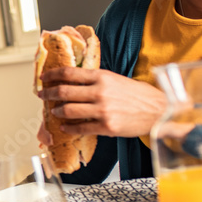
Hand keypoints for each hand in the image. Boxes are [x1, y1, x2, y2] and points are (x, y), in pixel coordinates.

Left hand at [37, 67, 166, 137]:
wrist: (158, 111)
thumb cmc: (139, 95)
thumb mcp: (116, 79)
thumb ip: (95, 80)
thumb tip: (72, 81)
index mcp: (102, 77)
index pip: (69, 73)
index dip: (52, 75)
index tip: (44, 78)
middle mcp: (100, 92)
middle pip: (64, 92)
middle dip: (48, 94)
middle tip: (42, 95)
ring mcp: (103, 110)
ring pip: (69, 111)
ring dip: (57, 111)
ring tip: (55, 111)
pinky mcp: (106, 127)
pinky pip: (80, 128)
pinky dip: (69, 128)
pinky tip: (65, 126)